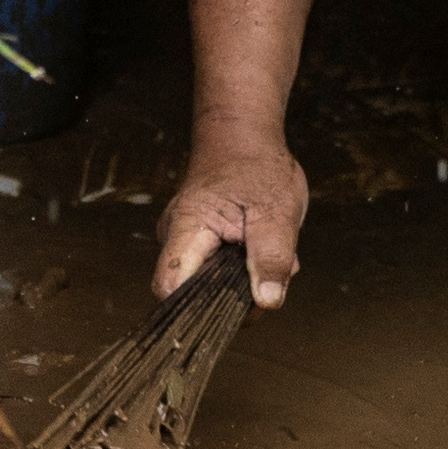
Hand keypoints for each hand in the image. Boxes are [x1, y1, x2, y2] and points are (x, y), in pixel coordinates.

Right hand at [156, 135, 309, 309]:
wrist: (245, 139)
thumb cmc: (257, 167)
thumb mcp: (276, 213)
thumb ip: (271, 259)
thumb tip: (267, 301)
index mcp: (187, 230)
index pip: (171, 286)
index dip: (197, 308)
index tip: (237, 308)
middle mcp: (178, 239)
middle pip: (197, 293)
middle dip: (240, 293)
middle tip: (275, 270)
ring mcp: (189, 243)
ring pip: (214, 285)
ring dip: (250, 279)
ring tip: (275, 251)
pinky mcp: (201, 246)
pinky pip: (221, 272)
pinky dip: (247, 268)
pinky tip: (265, 249)